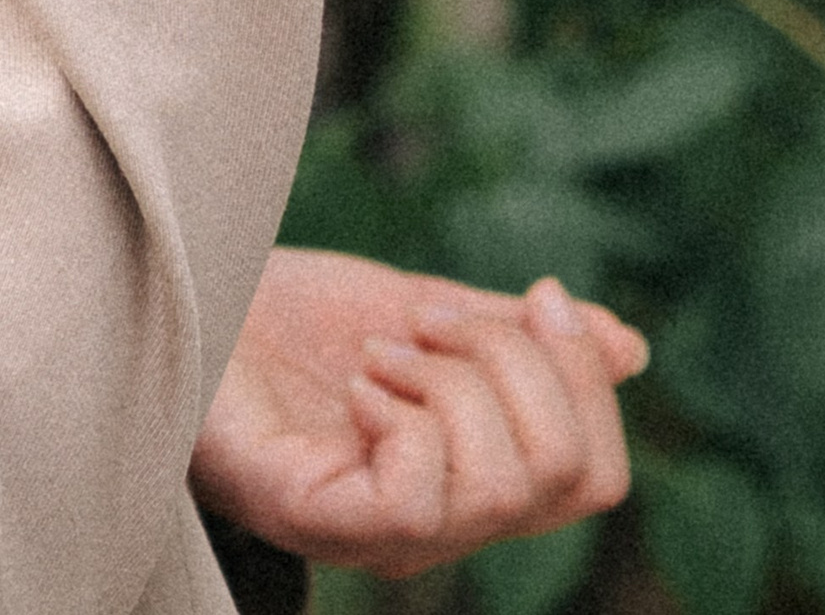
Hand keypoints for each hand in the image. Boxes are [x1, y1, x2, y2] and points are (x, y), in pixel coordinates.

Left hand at [192, 247, 647, 577]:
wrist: (192, 288)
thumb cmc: (291, 316)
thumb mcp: (424, 308)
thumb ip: (517, 337)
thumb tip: (632, 348)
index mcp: (473, 477)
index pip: (596, 475)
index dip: (588, 378)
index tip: (536, 293)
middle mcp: (441, 526)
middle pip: (568, 479)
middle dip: (519, 364)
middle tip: (433, 316)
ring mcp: (381, 536)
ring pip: (502, 486)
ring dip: (452, 380)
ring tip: (383, 348)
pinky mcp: (320, 522)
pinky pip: (416, 501)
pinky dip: (400, 414)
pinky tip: (355, 382)